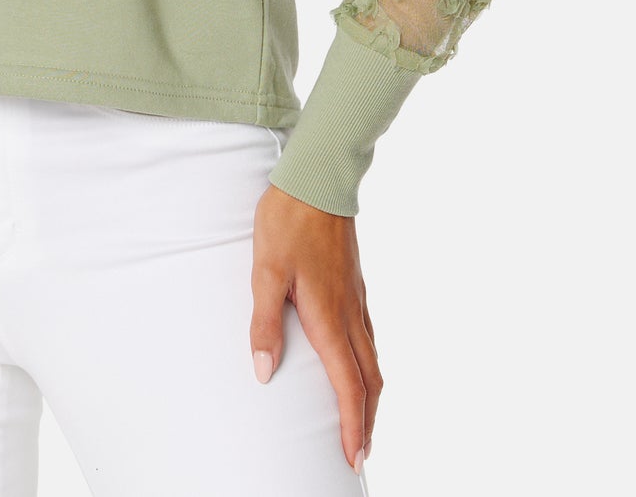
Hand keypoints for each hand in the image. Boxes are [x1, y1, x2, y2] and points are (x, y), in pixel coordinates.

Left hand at [250, 180, 379, 473]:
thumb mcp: (265, 270)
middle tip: (361, 451)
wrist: (317, 179)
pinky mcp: (355, 284)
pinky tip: (357, 362)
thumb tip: (262, 371)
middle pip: (369, 379)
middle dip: (368, 421)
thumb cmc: (288, 222)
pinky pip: (369, 336)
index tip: (353, 456)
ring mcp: (356, 298)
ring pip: (373, 358)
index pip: (347, 385)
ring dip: (370, 395)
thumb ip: (264, 322)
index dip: (352, 426)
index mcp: (328, 316)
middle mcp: (349, 313)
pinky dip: (368, 364)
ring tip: (362, 418)